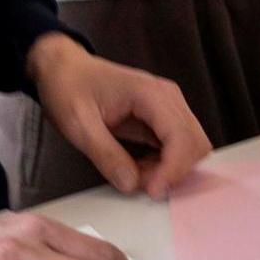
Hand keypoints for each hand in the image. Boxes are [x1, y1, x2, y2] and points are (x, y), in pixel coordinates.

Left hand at [27, 33, 210, 197]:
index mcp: (150, 94)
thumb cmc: (69, 87)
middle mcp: (167, 98)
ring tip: (137, 175)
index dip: (173, 169)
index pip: (181, 136)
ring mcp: (167, 107)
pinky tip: (140, 167)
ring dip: (170, 169)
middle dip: (173, 171)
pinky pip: (177, 147)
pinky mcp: (162, 118)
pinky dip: (165, 165)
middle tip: (141, 184)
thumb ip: (105, 154)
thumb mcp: (78, 124)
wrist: (63, 69)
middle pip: (195, 143)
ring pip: (191, 147)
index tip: (153, 191)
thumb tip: (130, 183)